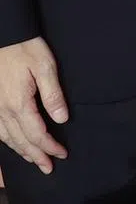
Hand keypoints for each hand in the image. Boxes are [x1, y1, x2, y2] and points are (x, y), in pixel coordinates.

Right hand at [0, 37, 68, 173]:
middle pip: (22, 141)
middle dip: (37, 156)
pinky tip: (14, 145)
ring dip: (22, 152)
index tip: (62, 154)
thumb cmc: (25, 48)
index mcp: (19, 104)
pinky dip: (8, 143)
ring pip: (8, 139)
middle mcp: (3, 111)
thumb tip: (62, 119)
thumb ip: (53, 94)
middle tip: (49, 167)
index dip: (50, 146)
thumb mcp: (45, 67)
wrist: (5, 36)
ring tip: (35, 161)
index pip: (37, 134)